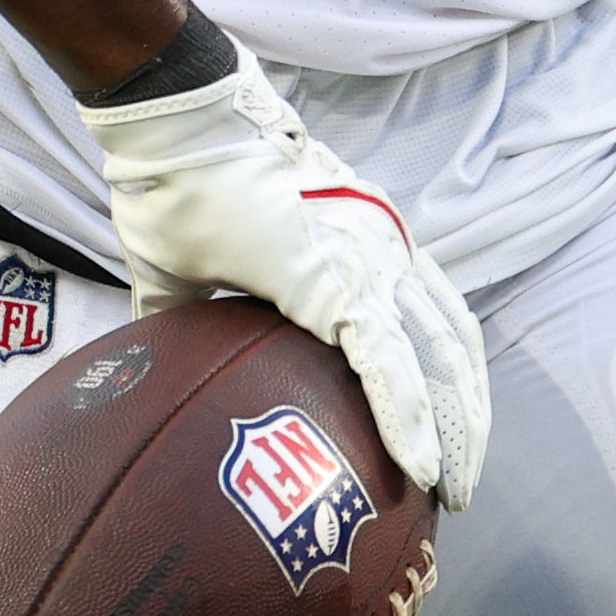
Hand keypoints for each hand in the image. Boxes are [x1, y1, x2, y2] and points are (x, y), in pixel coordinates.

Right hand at [81, 39, 492, 506]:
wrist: (176, 126)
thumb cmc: (178, 186)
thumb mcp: (184, 271)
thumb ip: (184, 318)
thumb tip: (149, 360)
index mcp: (361, 244)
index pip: (424, 318)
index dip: (440, 378)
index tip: (436, 434)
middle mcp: (384, 250)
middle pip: (453, 345)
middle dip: (465, 417)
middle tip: (458, 483)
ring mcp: (372, 261)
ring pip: (441, 360)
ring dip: (455, 431)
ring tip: (452, 489)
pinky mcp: (343, 279)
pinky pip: (390, 364)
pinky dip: (411, 420)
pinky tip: (419, 468)